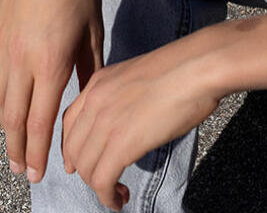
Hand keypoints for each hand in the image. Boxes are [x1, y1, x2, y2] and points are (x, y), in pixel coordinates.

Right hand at [0, 0, 102, 183]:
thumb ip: (89, 72)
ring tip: (11, 145)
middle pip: (14, 118)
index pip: (39, 121)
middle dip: (18, 148)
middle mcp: (21, 59)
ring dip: (3, 127)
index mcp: (50, 62)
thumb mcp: (92, 32)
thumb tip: (87, 103)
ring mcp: (1, 44)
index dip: (37, 152)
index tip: (37, 175)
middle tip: (22, 171)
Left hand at [59, 31, 226, 209]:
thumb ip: (125, 96)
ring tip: (118, 194)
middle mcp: (95, 101)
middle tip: (104, 184)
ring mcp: (106, 122)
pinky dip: (108, 197)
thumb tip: (130, 120)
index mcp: (98, 83)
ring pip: (86, 168)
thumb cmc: (183, 69)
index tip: (79, 165)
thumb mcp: (139, 77)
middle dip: (85, 172)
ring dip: (99, 188)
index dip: (72, 149)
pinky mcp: (122, 143)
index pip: (69, 122)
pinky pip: (102, 180)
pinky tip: (119, 200)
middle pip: (74, 149)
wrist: (197, 67)